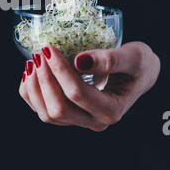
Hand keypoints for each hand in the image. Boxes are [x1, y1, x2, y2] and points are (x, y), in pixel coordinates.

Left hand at [19, 42, 159, 130]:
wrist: (137, 74)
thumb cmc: (138, 65)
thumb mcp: (133, 57)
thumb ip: (110, 60)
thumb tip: (80, 60)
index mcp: (111, 110)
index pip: (78, 94)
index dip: (60, 71)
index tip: (49, 48)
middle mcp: (94, 121)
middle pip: (58, 110)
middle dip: (44, 80)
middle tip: (39, 54)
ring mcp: (79, 121)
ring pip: (47, 114)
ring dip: (34, 87)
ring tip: (33, 61)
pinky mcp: (69, 115)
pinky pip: (42, 110)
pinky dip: (31, 92)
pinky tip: (31, 72)